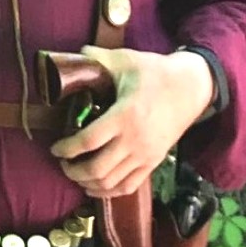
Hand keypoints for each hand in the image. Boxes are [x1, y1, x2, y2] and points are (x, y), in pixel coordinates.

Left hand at [50, 46, 213, 197]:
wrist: (191, 87)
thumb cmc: (154, 72)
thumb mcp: (125, 60)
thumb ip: (96, 57)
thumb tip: (73, 55)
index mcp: (124, 115)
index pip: (88, 141)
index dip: (66, 148)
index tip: (54, 147)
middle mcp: (135, 140)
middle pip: (97, 168)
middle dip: (73, 170)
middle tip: (62, 162)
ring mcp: (146, 155)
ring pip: (111, 182)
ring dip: (87, 182)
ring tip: (74, 173)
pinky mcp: (154, 162)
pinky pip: (128, 187)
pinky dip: (108, 192)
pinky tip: (94, 186)